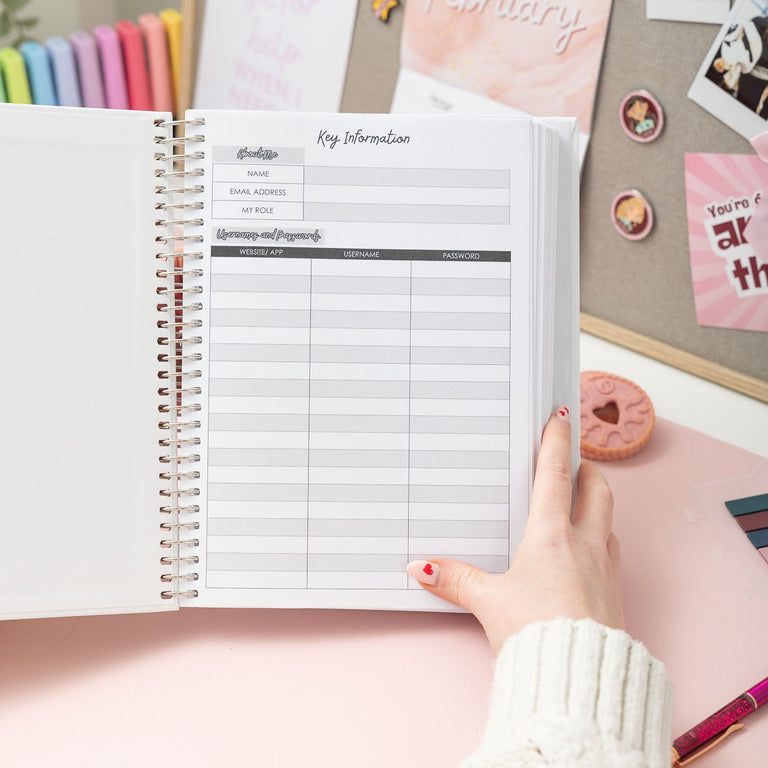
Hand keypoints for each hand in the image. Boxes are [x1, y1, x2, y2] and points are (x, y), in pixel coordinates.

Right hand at [406, 408, 624, 653]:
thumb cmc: (537, 635)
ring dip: (598, 508)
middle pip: (599, 491)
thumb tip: (422, 568)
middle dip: (588, 470)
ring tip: (582, 507)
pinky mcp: (614, 597)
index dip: (556, 443)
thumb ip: (456, 580)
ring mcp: (606, 571)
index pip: (556, 477)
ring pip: (609, 523)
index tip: (560, 418)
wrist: (578, 678)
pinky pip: (612, 557)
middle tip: (576, 463)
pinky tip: (585, 559)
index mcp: (553, 538)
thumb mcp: (489, 603)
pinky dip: (602, 544)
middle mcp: (586, 547)